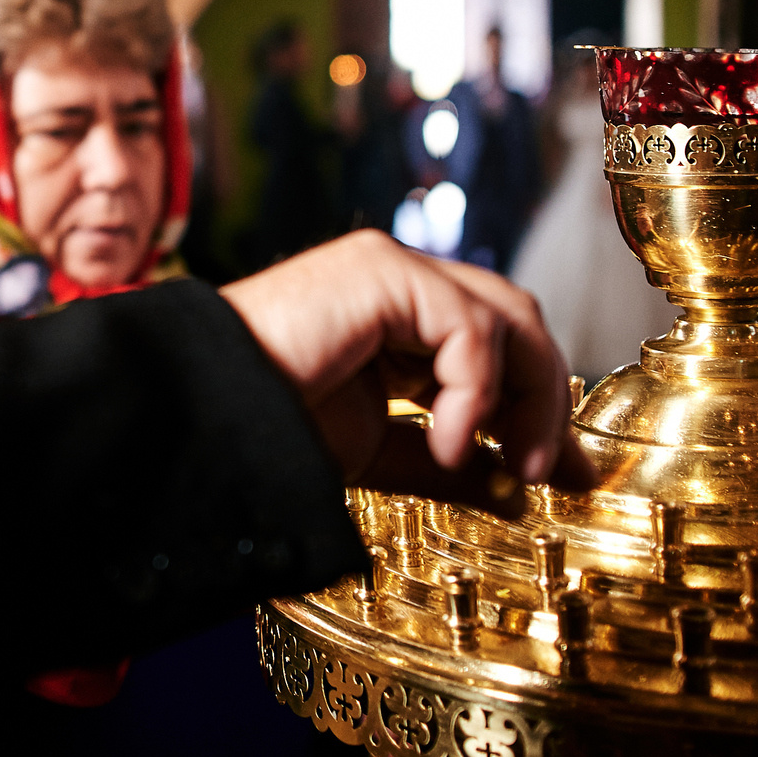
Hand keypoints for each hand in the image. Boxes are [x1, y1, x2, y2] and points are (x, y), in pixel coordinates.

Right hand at [219, 230, 593, 505]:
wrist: (201, 413)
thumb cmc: (266, 428)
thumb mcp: (381, 455)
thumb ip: (447, 462)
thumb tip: (517, 487)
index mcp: (392, 321)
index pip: (495, 345)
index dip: (535, 407)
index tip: (556, 474)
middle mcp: (397, 284)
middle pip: (515, 321)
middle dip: (544, 399)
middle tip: (547, 471)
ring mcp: (389, 269)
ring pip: (508, 315)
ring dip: (527, 398)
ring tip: (510, 467)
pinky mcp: (383, 271)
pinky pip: (470, 326)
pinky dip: (478, 391)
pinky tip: (448, 443)